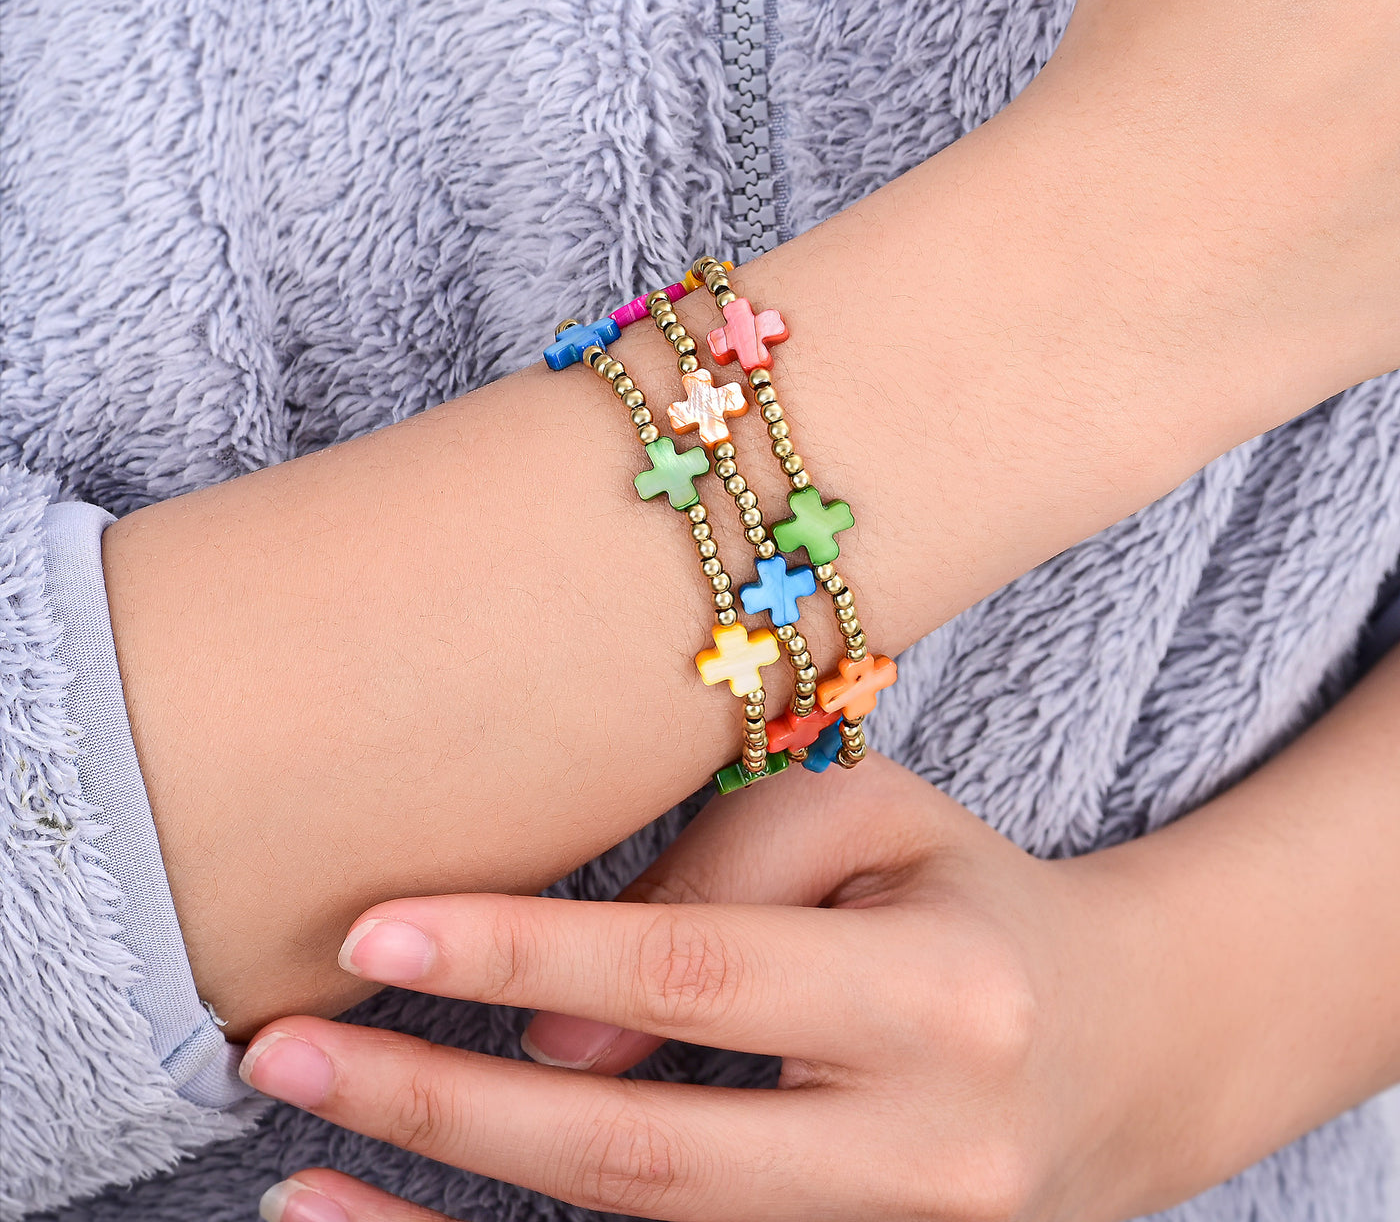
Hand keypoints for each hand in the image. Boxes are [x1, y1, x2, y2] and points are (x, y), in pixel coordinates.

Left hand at [242, 754, 1202, 1221]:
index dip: (523, 951)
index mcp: (943, 990)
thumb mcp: (873, 817)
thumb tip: (556, 1030)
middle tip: (283, 1052)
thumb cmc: (970, 896)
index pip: (693, 971)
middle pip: (642, 1147)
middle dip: (446, 1103)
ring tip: (301, 1182)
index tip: (372, 932)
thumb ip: (720, 875)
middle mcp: (925, 1154)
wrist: (1123, 1047)